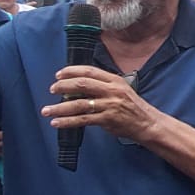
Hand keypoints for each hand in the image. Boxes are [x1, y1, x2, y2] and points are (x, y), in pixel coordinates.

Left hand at [42, 66, 168, 141]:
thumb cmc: (132, 107)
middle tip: (52, 89)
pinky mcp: (107, 119)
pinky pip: (83, 119)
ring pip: (79, 103)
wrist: (147, 123)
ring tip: (47, 110)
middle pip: (82, 84)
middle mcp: (111, 90)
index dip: (72, 71)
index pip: (89, 71)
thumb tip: (77, 86)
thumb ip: (103, 86)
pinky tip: (57, 123)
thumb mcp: (121, 90)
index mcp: (114, 80)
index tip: (59, 75)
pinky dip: (67, 121)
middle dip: (63, 86)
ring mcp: (109, 105)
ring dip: (60, 107)